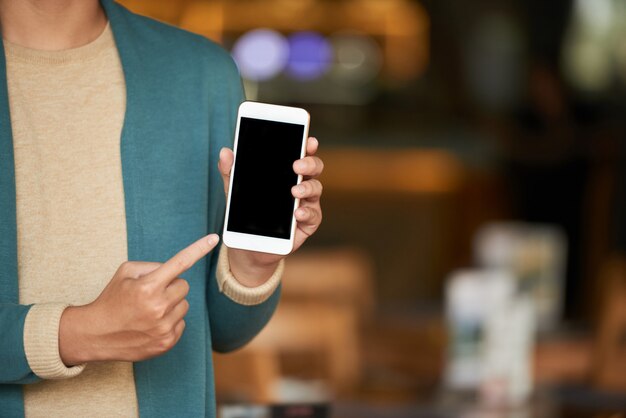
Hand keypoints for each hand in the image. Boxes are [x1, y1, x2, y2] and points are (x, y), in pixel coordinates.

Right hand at [59, 234, 219, 364]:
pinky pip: (182, 323)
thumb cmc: (112, 299)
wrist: (96, 334)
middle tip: (151, 294)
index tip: (214, 238)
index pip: (180, 263)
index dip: (199, 248)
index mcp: (148, 286)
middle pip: (183, 286)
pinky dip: (170, 321)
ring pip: (184, 305)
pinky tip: (152, 324)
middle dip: (170, 286)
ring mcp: (163, 327)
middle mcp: (158, 307)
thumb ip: (152, 266)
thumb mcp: (125, 273)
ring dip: (171, 304)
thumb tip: (174, 271)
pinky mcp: (166, 343)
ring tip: (149, 310)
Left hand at [218, 137, 323, 284]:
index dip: (307, 145)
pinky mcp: (308, 222)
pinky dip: (306, 212)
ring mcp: (307, 203)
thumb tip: (225, 152)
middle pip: (314, 168)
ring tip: (295, 190)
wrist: (248, 245)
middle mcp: (301, 184)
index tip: (309, 140)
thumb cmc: (247, 212)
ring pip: (316, 189)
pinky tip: (297, 212)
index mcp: (287, 172)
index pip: (300, 153)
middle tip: (297, 165)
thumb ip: (231, 171)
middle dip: (310, 163)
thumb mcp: (235, 191)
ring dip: (307, 188)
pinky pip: (313, 215)